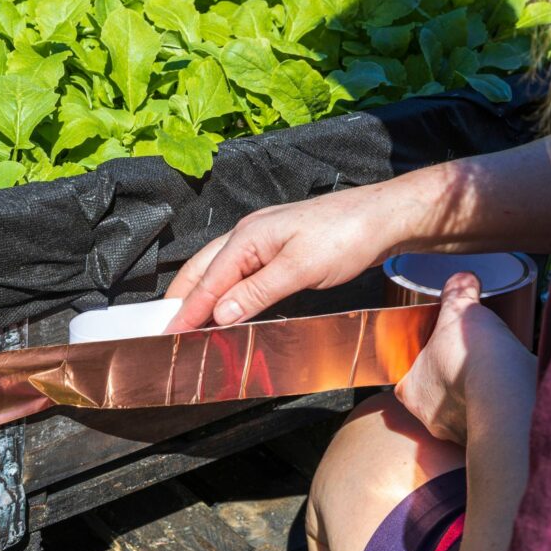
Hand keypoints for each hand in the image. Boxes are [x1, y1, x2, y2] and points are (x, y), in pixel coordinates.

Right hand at [164, 182, 410, 331]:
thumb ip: (257, 292)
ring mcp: (262, 237)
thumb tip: (218, 314)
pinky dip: (223, 288)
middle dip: (182, 298)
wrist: (383, 216)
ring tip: (189, 318)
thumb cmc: (346, 235)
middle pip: (202, 269)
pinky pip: (238, 269)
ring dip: (201, 292)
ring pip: (217, 267)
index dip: (187, 310)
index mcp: (247, 237)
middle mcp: (247, 234)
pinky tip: (227, 302)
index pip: (207, 281)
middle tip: (167, 328)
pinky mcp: (277, 245)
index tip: (169, 334)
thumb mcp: (300, 268)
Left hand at [394, 271, 530, 444]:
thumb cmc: (472, 355)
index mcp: (411, 391)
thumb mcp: (459, 311)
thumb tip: (462, 278)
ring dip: (475, 401)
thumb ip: (458, 293)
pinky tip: (510, 397)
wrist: (509, 393)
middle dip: (451, 384)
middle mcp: (429, 418)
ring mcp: (458, 435)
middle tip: (468, 366)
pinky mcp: (490, 442)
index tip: (438, 355)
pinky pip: (491, 427)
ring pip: (463, 416)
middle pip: (435, 400)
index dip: (421, 367)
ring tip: (493, 380)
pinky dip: (499, 413)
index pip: (406, 382)